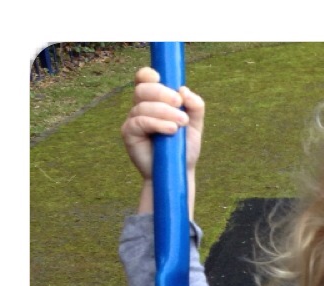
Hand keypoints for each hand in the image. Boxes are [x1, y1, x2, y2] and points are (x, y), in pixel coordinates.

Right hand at [122, 68, 203, 187]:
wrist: (177, 172)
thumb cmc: (183, 148)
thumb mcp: (194, 126)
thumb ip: (195, 107)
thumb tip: (184, 90)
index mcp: (153, 100)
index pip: (144, 79)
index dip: (148, 75)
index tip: (161, 78)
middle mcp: (140, 107)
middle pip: (142, 89)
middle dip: (162, 93)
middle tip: (179, 103)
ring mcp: (133, 119)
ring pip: (143, 106)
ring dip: (164, 111)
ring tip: (182, 122)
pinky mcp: (129, 133)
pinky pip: (139, 121)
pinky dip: (157, 123)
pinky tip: (171, 130)